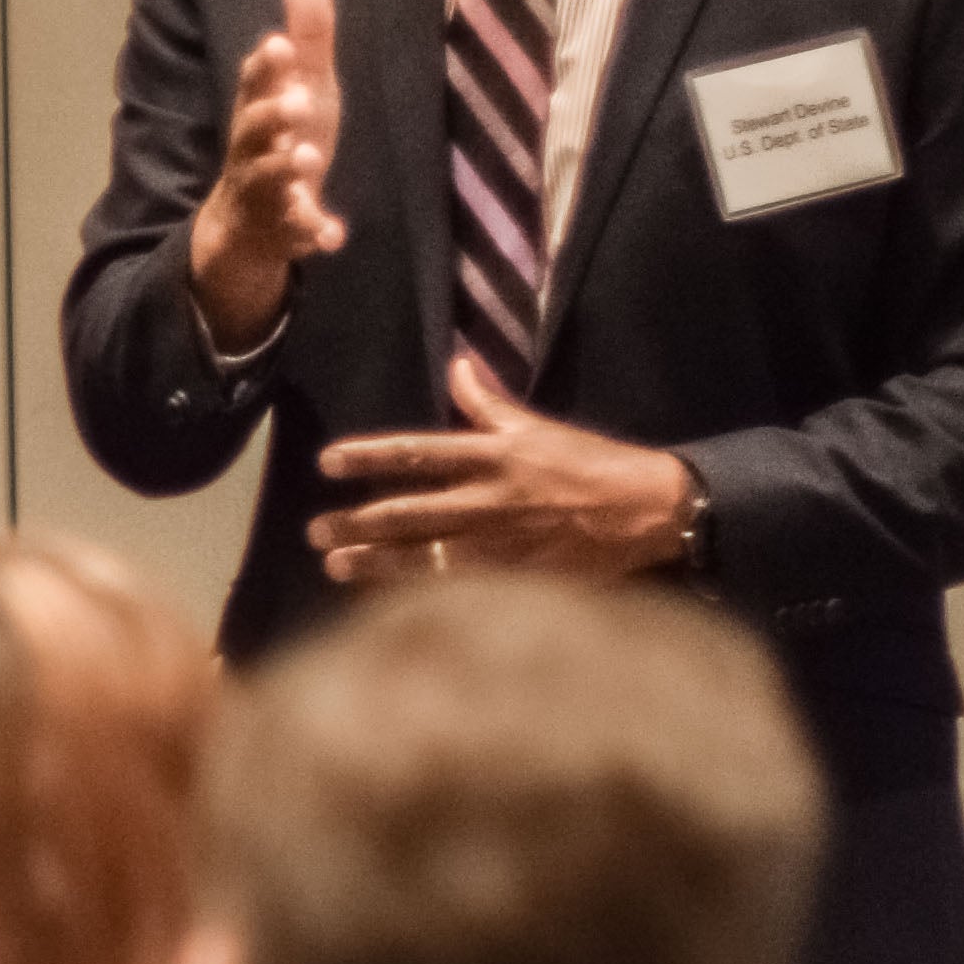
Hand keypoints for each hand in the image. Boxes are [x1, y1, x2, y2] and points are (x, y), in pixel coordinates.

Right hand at [183, 0, 349, 354]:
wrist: (246, 227)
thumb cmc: (279, 141)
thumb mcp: (300, 88)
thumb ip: (306, 37)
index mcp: (257, 112)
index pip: (253, 86)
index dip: (264, 68)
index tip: (278, 44)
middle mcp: (253, 150)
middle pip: (251, 132)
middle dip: (271, 115)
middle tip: (297, 100)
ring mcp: (265, 193)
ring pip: (268, 181)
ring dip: (285, 169)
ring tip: (307, 157)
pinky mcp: (282, 231)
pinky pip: (295, 234)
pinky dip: (312, 233)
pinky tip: (334, 235)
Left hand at [308, 352, 700, 585]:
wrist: (647, 510)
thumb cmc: (591, 464)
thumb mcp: (537, 426)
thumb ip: (488, 402)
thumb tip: (457, 363)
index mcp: (496, 455)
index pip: (419, 454)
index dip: (370, 457)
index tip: (327, 463)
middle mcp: (492, 500)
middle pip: (410, 512)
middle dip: (359, 521)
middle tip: (315, 529)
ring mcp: (503, 545)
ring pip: (425, 555)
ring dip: (376, 561)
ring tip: (334, 564)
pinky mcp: (518, 580)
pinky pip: (457, 587)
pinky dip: (419, 591)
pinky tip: (384, 599)